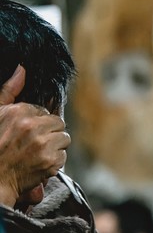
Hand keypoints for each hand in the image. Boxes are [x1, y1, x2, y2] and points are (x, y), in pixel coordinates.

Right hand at [0, 65, 69, 206]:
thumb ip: (9, 91)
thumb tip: (22, 68)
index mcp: (19, 111)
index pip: (45, 111)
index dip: (38, 123)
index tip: (27, 132)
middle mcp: (32, 125)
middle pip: (59, 123)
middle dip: (49, 133)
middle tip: (33, 144)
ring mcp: (42, 144)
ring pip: (64, 139)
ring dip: (54, 147)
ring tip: (35, 154)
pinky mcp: (50, 161)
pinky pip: (63, 157)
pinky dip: (54, 162)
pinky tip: (38, 164)